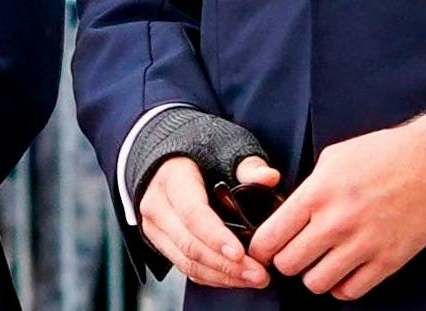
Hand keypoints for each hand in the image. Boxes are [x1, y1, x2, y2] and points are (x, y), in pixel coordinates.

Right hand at [139, 154, 280, 288]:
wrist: (170, 156)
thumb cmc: (202, 151)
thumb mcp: (225, 148)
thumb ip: (249, 165)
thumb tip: (269, 177)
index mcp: (173, 178)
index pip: (192, 212)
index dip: (215, 236)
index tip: (240, 253)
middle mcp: (158, 205)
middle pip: (189, 244)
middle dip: (225, 264)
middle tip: (258, 273)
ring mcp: (156, 227)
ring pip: (185, 261)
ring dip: (220, 275)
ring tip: (253, 278)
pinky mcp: (161, 242)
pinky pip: (184, 266)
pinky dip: (211, 276)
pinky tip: (236, 278)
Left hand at [250, 116, 425, 299]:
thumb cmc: (386, 153)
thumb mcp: (335, 157)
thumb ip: (309, 187)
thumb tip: (289, 213)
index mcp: (318, 193)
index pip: (269, 238)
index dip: (262, 248)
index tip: (268, 248)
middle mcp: (336, 222)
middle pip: (288, 265)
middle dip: (289, 260)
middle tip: (301, 251)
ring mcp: (362, 244)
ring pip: (315, 284)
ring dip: (316, 274)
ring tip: (326, 260)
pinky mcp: (387, 260)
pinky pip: (349, 292)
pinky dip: (343, 285)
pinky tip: (348, 268)